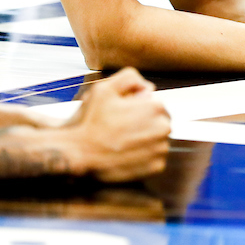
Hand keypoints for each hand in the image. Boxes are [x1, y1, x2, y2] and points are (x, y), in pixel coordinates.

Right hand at [66, 67, 170, 181]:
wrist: (80, 153)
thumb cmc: (91, 120)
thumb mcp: (104, 88)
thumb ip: (129, 78)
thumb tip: (148, 88)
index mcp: (155, 107)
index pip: (156, 105)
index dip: (139, 110)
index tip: (123, 116)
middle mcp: (163, 127)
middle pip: (159, 122)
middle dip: (145, 124)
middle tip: (123, 129)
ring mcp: (160, 149)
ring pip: (158, 140)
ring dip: (146, 140)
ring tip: (124, 141)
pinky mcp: (156, 166)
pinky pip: (155, 157)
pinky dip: (145, 156)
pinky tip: (127, 153)